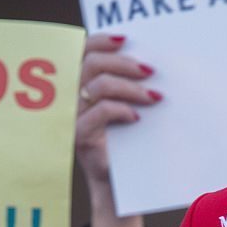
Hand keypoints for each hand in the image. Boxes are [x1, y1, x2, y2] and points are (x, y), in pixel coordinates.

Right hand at [75, 33, 159, 226]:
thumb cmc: (131, 146)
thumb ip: (133, 87)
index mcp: (83, 87)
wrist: (123, 188)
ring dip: (128, 86)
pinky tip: (137, 117)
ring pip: (96, 85)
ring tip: (153, 96)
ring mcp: (74, 118)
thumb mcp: (133, 111)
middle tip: (149, 71)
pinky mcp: (80, 137)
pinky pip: (99, 113)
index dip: (102, 41)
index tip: (127, 39)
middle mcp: (73, 99)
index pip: (83, 52)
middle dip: (122, 62)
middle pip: (89, 63)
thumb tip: (153, 62)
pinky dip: (121, 110)